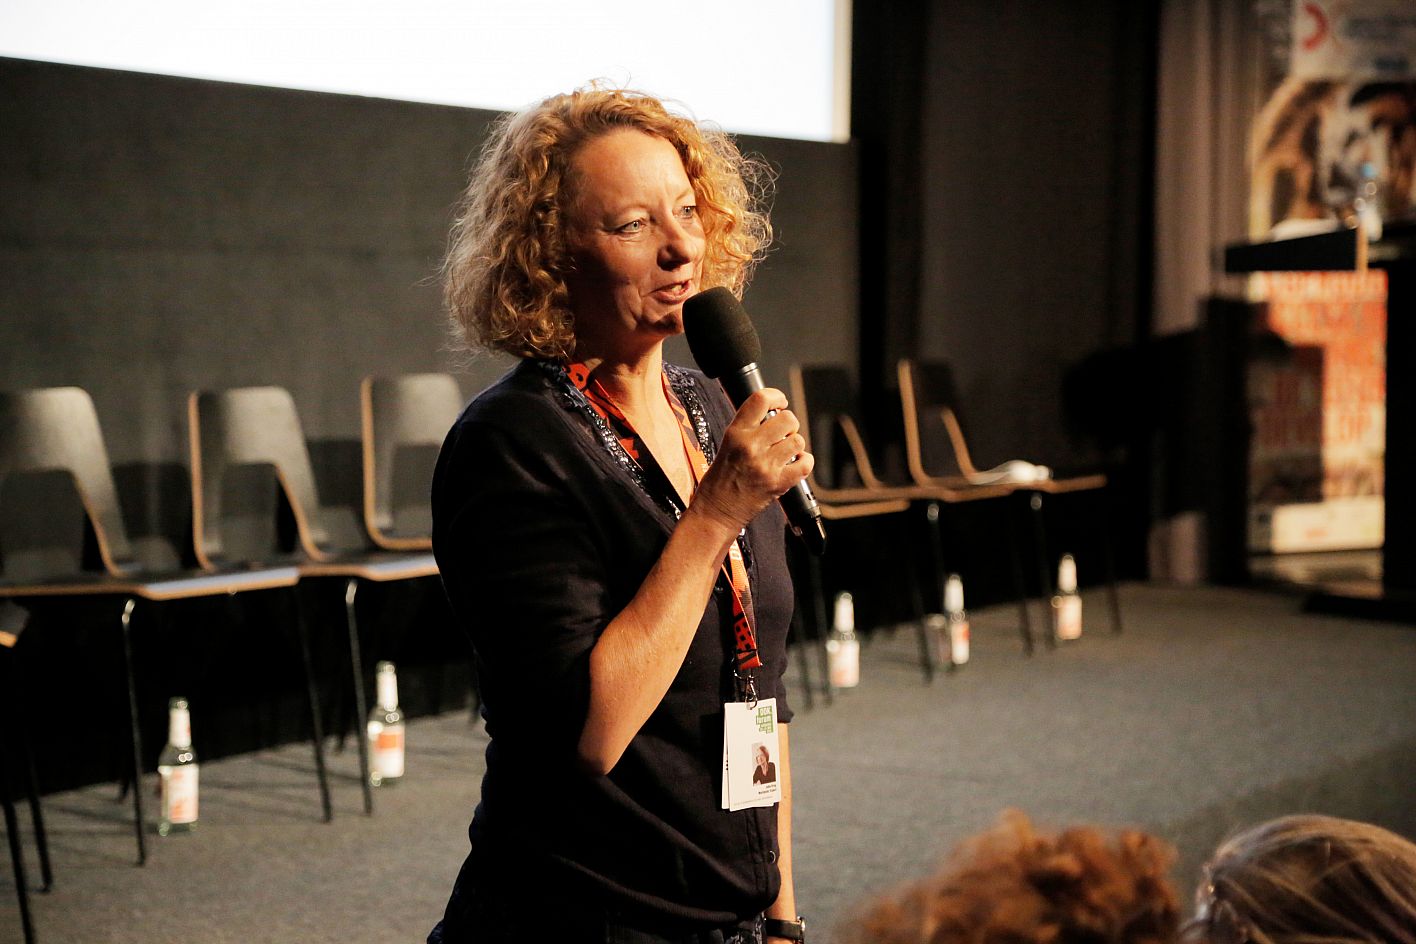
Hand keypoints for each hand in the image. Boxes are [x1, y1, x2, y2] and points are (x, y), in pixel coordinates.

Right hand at [692, 388, 813, 532]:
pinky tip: (794, 464)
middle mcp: (750, 446)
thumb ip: (747, 428)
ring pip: (798, 440)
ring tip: (785, 452)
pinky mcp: (777, 483)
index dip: (776, 397)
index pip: (761, 399)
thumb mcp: (726, 444)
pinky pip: (804, 464)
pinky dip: (804, 462)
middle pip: (787, 419)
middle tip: (782, 433)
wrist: (715, 512)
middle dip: (789, 424)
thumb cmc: (718, 481)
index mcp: (735, 433)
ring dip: (795, 444)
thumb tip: (773, 414)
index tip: (780, 403)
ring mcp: (765, 465)